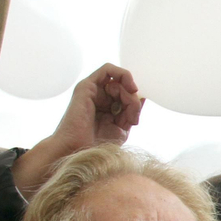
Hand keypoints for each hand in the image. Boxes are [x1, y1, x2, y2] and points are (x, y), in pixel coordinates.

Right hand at [12, 64, 144, 195]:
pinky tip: (130, 88)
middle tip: (133, 116)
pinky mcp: (87, 86)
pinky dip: (123, 74)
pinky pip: (108, 69)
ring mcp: (92, 90)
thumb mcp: (122, 128)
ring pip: (118, 80)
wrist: (78, 150)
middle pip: (123, 87)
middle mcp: (98, 97)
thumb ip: (131, 112)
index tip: (135, 118)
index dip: (135, 103)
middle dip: (133, 100)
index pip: (126, 95)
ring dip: (129, 92)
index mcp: (105, 107)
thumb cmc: (96, 144)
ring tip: (128, 110)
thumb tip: (142, 97)